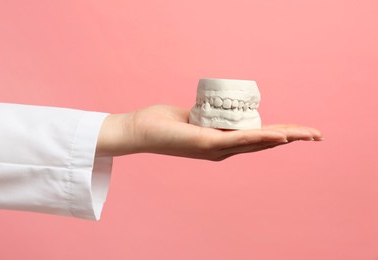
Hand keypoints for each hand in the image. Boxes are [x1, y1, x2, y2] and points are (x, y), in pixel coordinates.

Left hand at [96, 105, 322, 160]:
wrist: (140, 130)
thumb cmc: (164, 123)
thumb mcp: (194, 117)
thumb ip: (209, 116)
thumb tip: (218, 109)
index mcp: (222, 142)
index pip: (257, 137)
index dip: (281, 134)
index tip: (301, 131)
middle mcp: (223, 149)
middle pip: (264, 142)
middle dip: (293, 137)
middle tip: (318, 134)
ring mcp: (216, 148)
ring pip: (257, 142)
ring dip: (284, 137)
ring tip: (308, 134)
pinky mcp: (206, 143)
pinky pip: (239, 139)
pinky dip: (261, 138)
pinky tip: (279, 136)